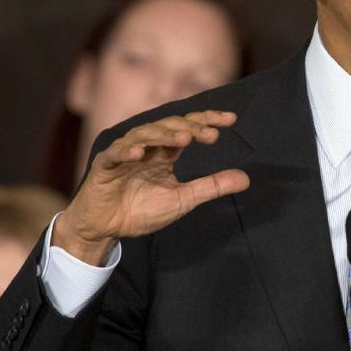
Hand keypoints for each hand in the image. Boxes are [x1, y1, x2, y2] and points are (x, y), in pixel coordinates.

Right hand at [53, 110, 249, 264]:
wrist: (106, 230)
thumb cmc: (140, 211)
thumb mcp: (183, 200)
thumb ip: (211, 187)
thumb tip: (246, 178)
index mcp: (164, 152)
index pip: (188, 128)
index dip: (207, 120)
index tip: (232, 119)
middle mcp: (146, 147)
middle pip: (169, 126)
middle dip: (191, 128)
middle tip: (211, 134)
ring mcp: (124, 153)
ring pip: (144, 134)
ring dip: (164, 135)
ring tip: (184, 139)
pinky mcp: (104, 166)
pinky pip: (115, 154)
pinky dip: (126, 151)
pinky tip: (139, 153)